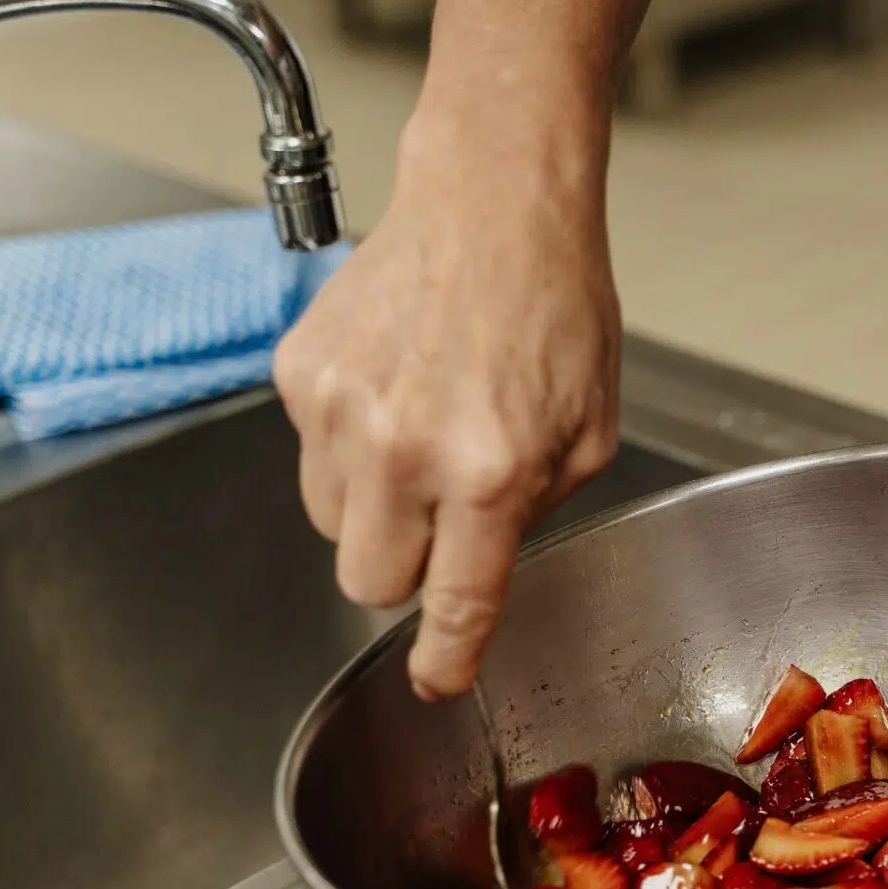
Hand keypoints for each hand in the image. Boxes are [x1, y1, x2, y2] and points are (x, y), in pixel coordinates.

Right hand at [274, 124, 621, 700]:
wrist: (492, 204)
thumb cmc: (555, 309)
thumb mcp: (590, 431)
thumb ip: (537, 513)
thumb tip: (481, 572)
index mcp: (491, 471)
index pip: (455, 603)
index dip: (444, 660)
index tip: (437, 684)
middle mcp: (404, 447)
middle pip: (368, 583)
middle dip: (407, 572)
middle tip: (446, 521)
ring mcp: (339, 409)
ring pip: (331, 526)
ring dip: (375, 509)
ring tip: (426, 437)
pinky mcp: (297, 373)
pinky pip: (312, 454)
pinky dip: (351, 443)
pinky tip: (399, 387)